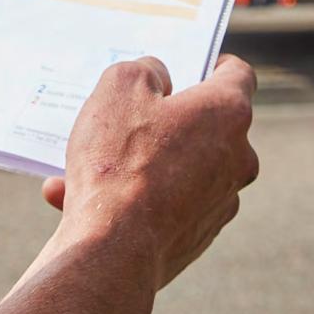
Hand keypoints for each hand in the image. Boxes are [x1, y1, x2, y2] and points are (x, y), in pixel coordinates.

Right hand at [41, 54, 257, 293]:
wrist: (114, 249)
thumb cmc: (120, 158)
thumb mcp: (120, 85)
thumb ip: (145, 69)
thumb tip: (160, 80)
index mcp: (227, 113)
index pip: (237, 75)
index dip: (212, 63)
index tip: (189, 64)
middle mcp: (237, 158)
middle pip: (205, 124)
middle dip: (164, 117)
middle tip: (123, 112)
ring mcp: (220, 202)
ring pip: (176, 166)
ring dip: (137, 160)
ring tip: (79, 163)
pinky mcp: (197, 236)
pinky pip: (163, 203)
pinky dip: (130, 196)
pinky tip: (75, 196)